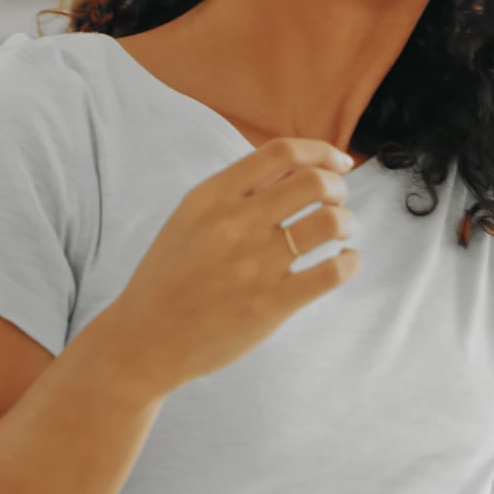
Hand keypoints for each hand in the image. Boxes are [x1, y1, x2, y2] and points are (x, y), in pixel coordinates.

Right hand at [96, 137, 361, 396]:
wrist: (143, 341)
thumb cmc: (171, 276)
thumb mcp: (191, 218)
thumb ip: (239, 190)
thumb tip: (298, 165)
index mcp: (212, 197)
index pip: (281, 152)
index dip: (322, 151)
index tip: (340, 162)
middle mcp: (234, 225)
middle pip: (314, 182)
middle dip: (338, 188)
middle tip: (338, 202)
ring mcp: (253, 266)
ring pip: (330, 222)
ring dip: (347, 222)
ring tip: (342, 232)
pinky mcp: (270, 305)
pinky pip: (332, 272)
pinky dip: (350, 262)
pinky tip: (345, 262)